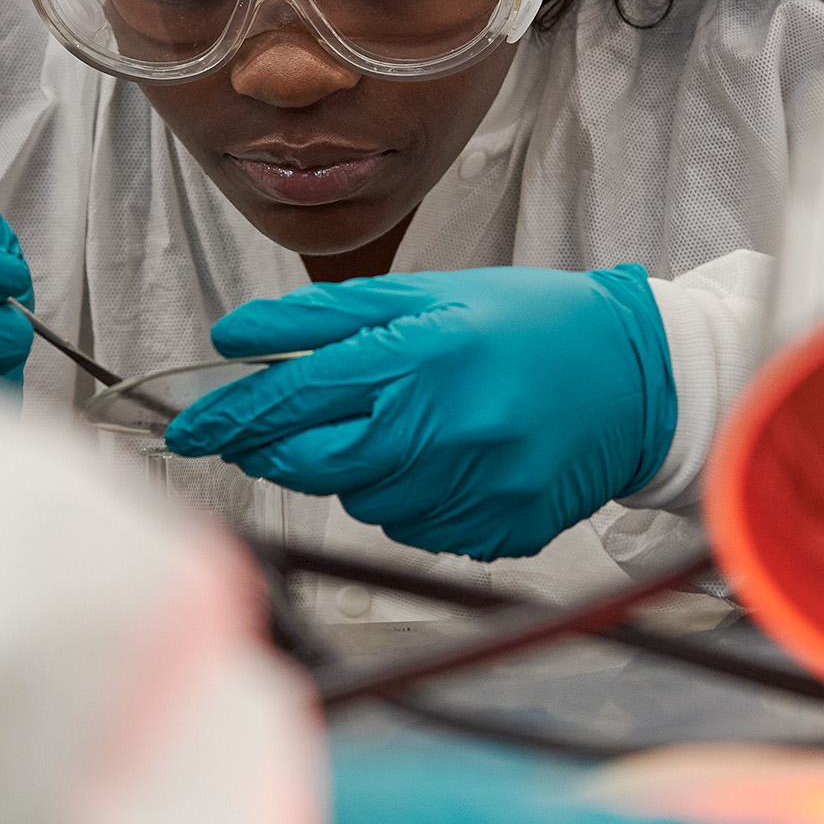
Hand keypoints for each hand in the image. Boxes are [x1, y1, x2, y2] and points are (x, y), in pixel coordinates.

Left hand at [162, 266, 677, 560]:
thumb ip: (323, 318)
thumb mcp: (425, 293)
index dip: (230, 420)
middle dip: (284, 450)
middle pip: (312, 466)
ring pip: (361, 501)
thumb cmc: (525, 323)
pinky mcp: (493, 530)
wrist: (635, 376)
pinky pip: (413, 529)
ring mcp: (470, 487)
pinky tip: (445, 460)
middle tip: (287, 428)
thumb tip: (234, 337)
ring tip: (408, 425)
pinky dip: (409, 499)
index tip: (188, 431)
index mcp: (417, 357)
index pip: (291, 402)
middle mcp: (440, 428)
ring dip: (358, 470)